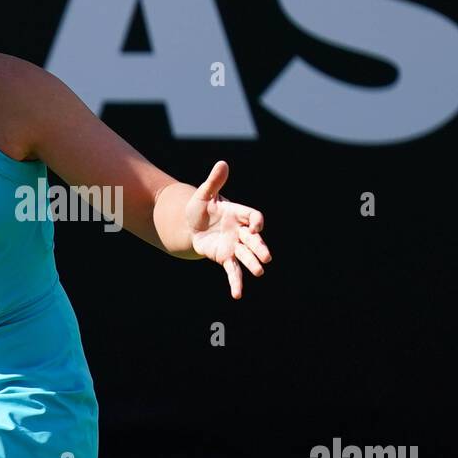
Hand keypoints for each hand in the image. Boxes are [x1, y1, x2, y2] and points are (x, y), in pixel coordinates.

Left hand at [186, 161, 270, 298]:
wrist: (190, 224)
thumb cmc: (200, 207)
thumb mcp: (204, 194)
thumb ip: (214, 182)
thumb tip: (222, 163)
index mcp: (238, 214)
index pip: (253, 216)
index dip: (256, 221)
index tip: (255, 225)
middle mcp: (240, 231)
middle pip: (254, 239)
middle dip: (259, 247)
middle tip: (267, 257)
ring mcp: (234, 245)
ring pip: (246, 256)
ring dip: (253, 264)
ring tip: (259, 272)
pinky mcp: (225, 257)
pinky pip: (232, 271)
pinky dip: (235, 283)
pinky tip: (237, 295)